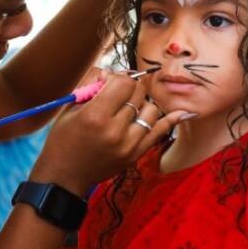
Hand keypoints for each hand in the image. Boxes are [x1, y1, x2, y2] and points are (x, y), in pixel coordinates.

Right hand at [29, 72, 191, 195]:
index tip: (108, 82)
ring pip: (152, 110)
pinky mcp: (136, 155)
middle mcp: (115, 131)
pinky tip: (184, 112)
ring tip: (128, 107)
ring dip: (142, 103)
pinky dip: (171, 119)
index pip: (124, 82)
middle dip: (130, 88)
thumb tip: (113, 72)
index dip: (117, 78)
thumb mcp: (69, 107)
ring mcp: (128, 145)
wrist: (64, 177)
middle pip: (139, 94)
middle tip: (118, 94)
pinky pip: (160, 132)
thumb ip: (92, 84)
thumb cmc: (63, 139)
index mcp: (95, 116)